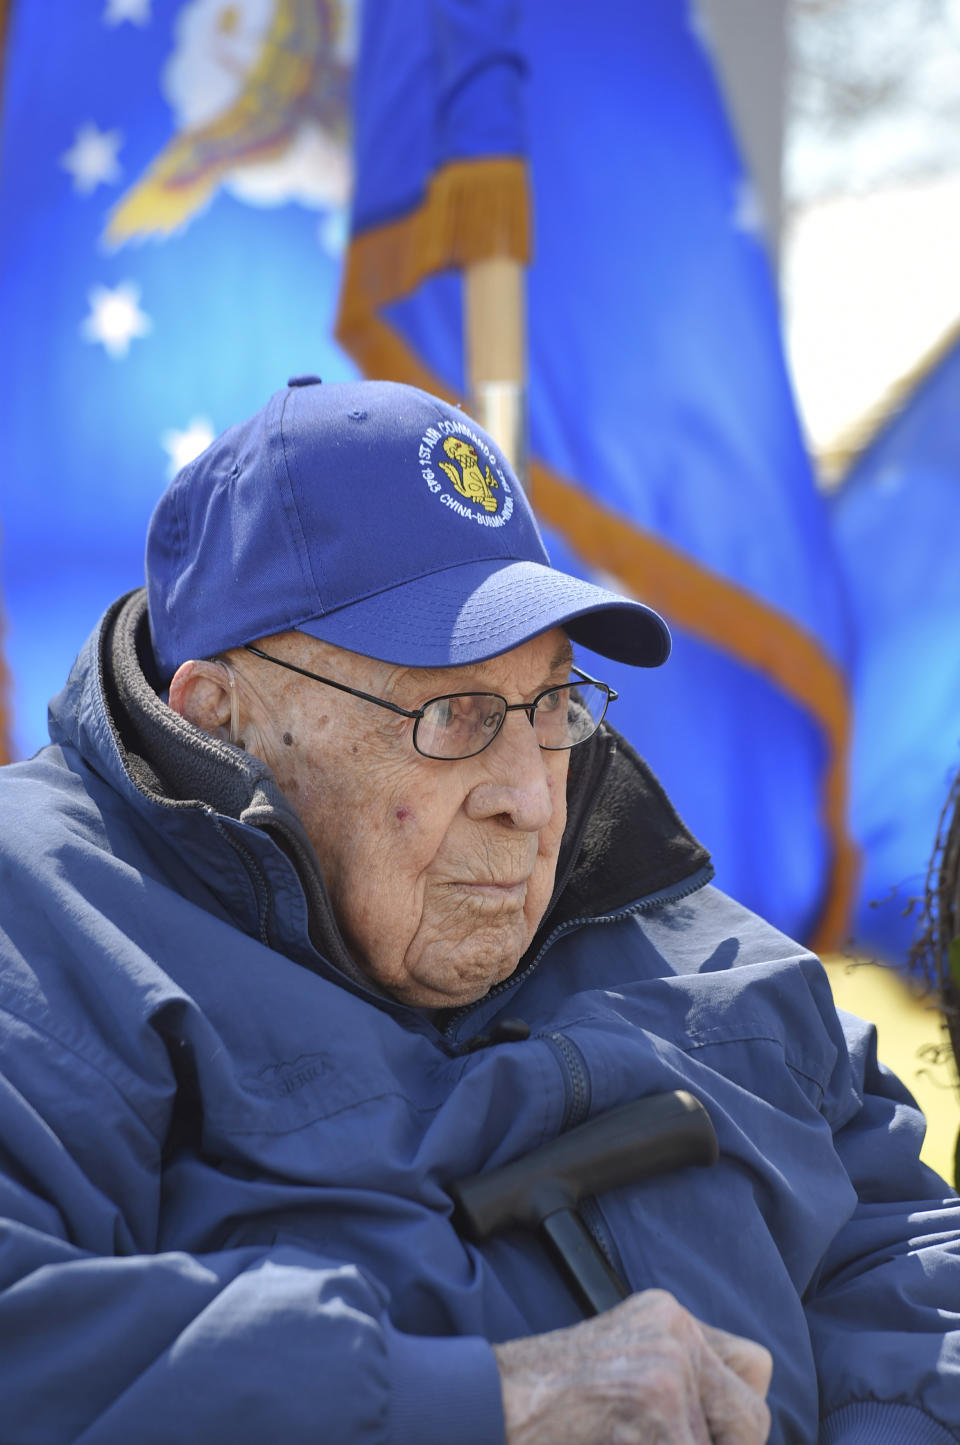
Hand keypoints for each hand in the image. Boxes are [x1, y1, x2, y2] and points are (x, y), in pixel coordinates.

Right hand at [493, 1289, 771, 1444]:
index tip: (713, 1438)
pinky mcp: (658, 1406)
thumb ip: (680, 1381)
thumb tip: (742, 1430)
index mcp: (666, 1316)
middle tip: (665, 1442)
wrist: (486, 1402)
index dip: (736, 1421)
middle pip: (752, 1417)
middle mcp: (676, 1331)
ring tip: (623, 1440)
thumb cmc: (544, 1403)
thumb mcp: (619, 1367)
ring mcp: (669, 1368)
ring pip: (723, 1444)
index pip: (753, 1366)